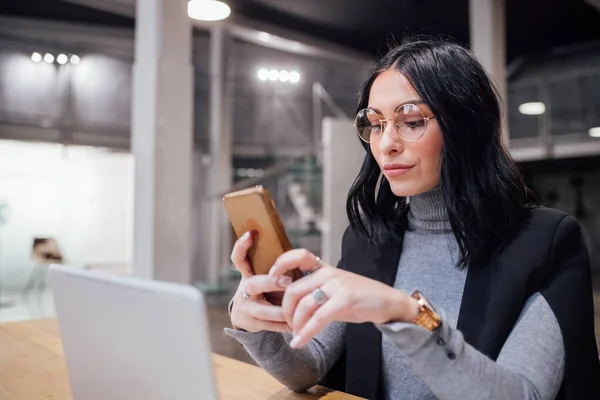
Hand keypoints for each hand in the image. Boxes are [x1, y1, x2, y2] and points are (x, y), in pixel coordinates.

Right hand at [228, 231, 292, 332]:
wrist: (246, 316)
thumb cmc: (263, 289)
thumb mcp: (261, 276)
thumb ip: (273, 267)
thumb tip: (295, 251)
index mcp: (247, 274)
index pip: (238, 258)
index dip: (241, 246)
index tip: (251, 234)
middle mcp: (244, 290)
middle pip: (254, 284)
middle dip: (271, 282)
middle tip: (288, 282)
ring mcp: (246, 308)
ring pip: (264, 310)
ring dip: (283, 309)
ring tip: (299, 307)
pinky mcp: (252, 323)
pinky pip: (271, 325)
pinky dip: (285, 325)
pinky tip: (297, 324)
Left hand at [270, 249, 418, 347]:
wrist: (389, 302)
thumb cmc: (359, 298)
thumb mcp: (334, 290)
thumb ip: (314, 292)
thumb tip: (289, 305)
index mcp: (324, 268)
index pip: (298, 255)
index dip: (280, 264)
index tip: (271, 280)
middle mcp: (328, 273)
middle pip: (293, 289)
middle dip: (286, 311)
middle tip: (289, 325)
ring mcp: (337, 285)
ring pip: (303, 305)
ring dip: (296, 325)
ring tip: (297, 336)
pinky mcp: (345, 300)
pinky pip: (318, 319)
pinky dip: (306, 333)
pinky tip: (299, 343)